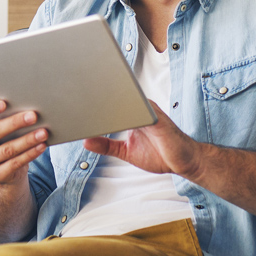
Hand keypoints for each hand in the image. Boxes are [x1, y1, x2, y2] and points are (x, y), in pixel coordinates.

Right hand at [0, 97, 48, 184]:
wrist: (0, 170)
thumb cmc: (0, 139)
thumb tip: (0, 85)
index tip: (3, 103)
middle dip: (15, 123)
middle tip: (33, 115)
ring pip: (7, 149)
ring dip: (27, 140)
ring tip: (43, 132)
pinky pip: (15, 163)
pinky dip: (30, 154)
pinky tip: (42, 146)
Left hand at [83, 101, 201, 177]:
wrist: (184, 161)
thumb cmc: (159, 154)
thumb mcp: (125, 151)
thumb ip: (106, 146)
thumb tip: (85, 141)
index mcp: (133, 113)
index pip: (110, 104)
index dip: (93, 102)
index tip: (72, 101)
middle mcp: (141, 108)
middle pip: (115, 98)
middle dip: (96, 97)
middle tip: (72, 94)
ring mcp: (149, 111)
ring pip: (125, 101)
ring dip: (107, 101)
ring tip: (86, 100)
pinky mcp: (157, 119)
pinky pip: (139, 112)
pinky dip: (125, 111)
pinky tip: (109, 114)